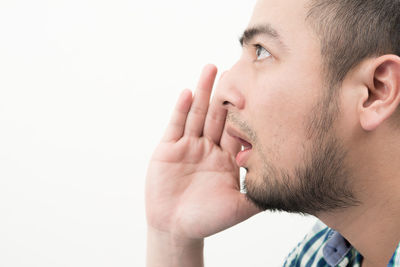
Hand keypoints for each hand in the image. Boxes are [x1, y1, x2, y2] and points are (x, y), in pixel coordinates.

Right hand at [145, 64, 260, 241]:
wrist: (176, 229)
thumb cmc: (207, 220)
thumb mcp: (240, 207)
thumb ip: (261, 193)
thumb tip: (290, 184)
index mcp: (226, 158)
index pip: (237, 129)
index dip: (245, 110)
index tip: (257, 89)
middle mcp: (209, 148)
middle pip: (218, 115)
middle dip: (225, 93)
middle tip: (236, 67)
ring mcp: (188, 146)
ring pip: (197, 114)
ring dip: (204, 92)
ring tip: (211, 68)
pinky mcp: (168, 149)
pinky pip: (176, 126)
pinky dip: (181, 109)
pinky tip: (188, 93)